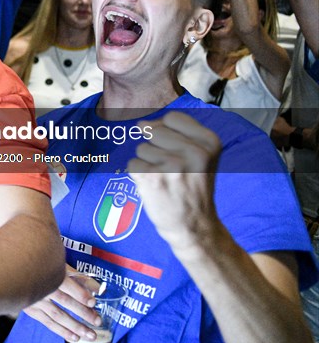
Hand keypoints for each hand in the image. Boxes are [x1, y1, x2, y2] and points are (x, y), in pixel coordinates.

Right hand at [22, 265, 102, 341]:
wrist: (12, 268)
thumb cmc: (39, 263)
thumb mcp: (58, 263)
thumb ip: (78, 276)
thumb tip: (98, 288)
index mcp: (48, 272)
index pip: (67, 285)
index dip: (80, 294)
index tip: (93, 302)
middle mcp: (42, 288)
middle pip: (65, 301)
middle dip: (83, 312)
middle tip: (97, 321)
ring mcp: (35, 300)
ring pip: (57, 315)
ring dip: (75, 326)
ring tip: (90, 335)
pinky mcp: (31, 309)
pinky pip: (48, 322)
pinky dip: (62, 331)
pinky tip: (74, 337)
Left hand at [127, 112, 221, 250]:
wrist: (194, 225)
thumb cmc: (192, 186)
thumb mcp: (200, 155)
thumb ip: (174, 132)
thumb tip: (142, 123)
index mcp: (210, 142)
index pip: (172, 118)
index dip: (167, 131)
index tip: (176, 150)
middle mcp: (195, 152)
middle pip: (153, 130)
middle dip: (155, 148)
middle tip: (171, 169)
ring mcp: (174, 166)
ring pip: (141, 148)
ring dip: (147, 163)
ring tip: (165, 179)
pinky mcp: (153, 178)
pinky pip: (132, 164)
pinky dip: (138, 175)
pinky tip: (155, 187)